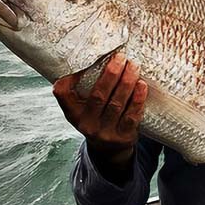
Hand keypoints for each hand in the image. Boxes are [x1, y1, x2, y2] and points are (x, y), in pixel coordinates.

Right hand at [52, 53, 147, 170]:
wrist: (109, 150)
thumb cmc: (96, 117)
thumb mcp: (82, 107)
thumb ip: (82, 87)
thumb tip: (93, 54)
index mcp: (73, 113)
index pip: (63, 94)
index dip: (69, 77)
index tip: (84, 60)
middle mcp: (86, 124)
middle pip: (98, 96)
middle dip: (111, 74)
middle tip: (121, 57)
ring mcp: (105, 132)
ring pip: (116, 104)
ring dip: (126, 83)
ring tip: (133, 66)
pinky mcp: (123, 137)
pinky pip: (131, 116)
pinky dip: (137, 99)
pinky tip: (141, 85)